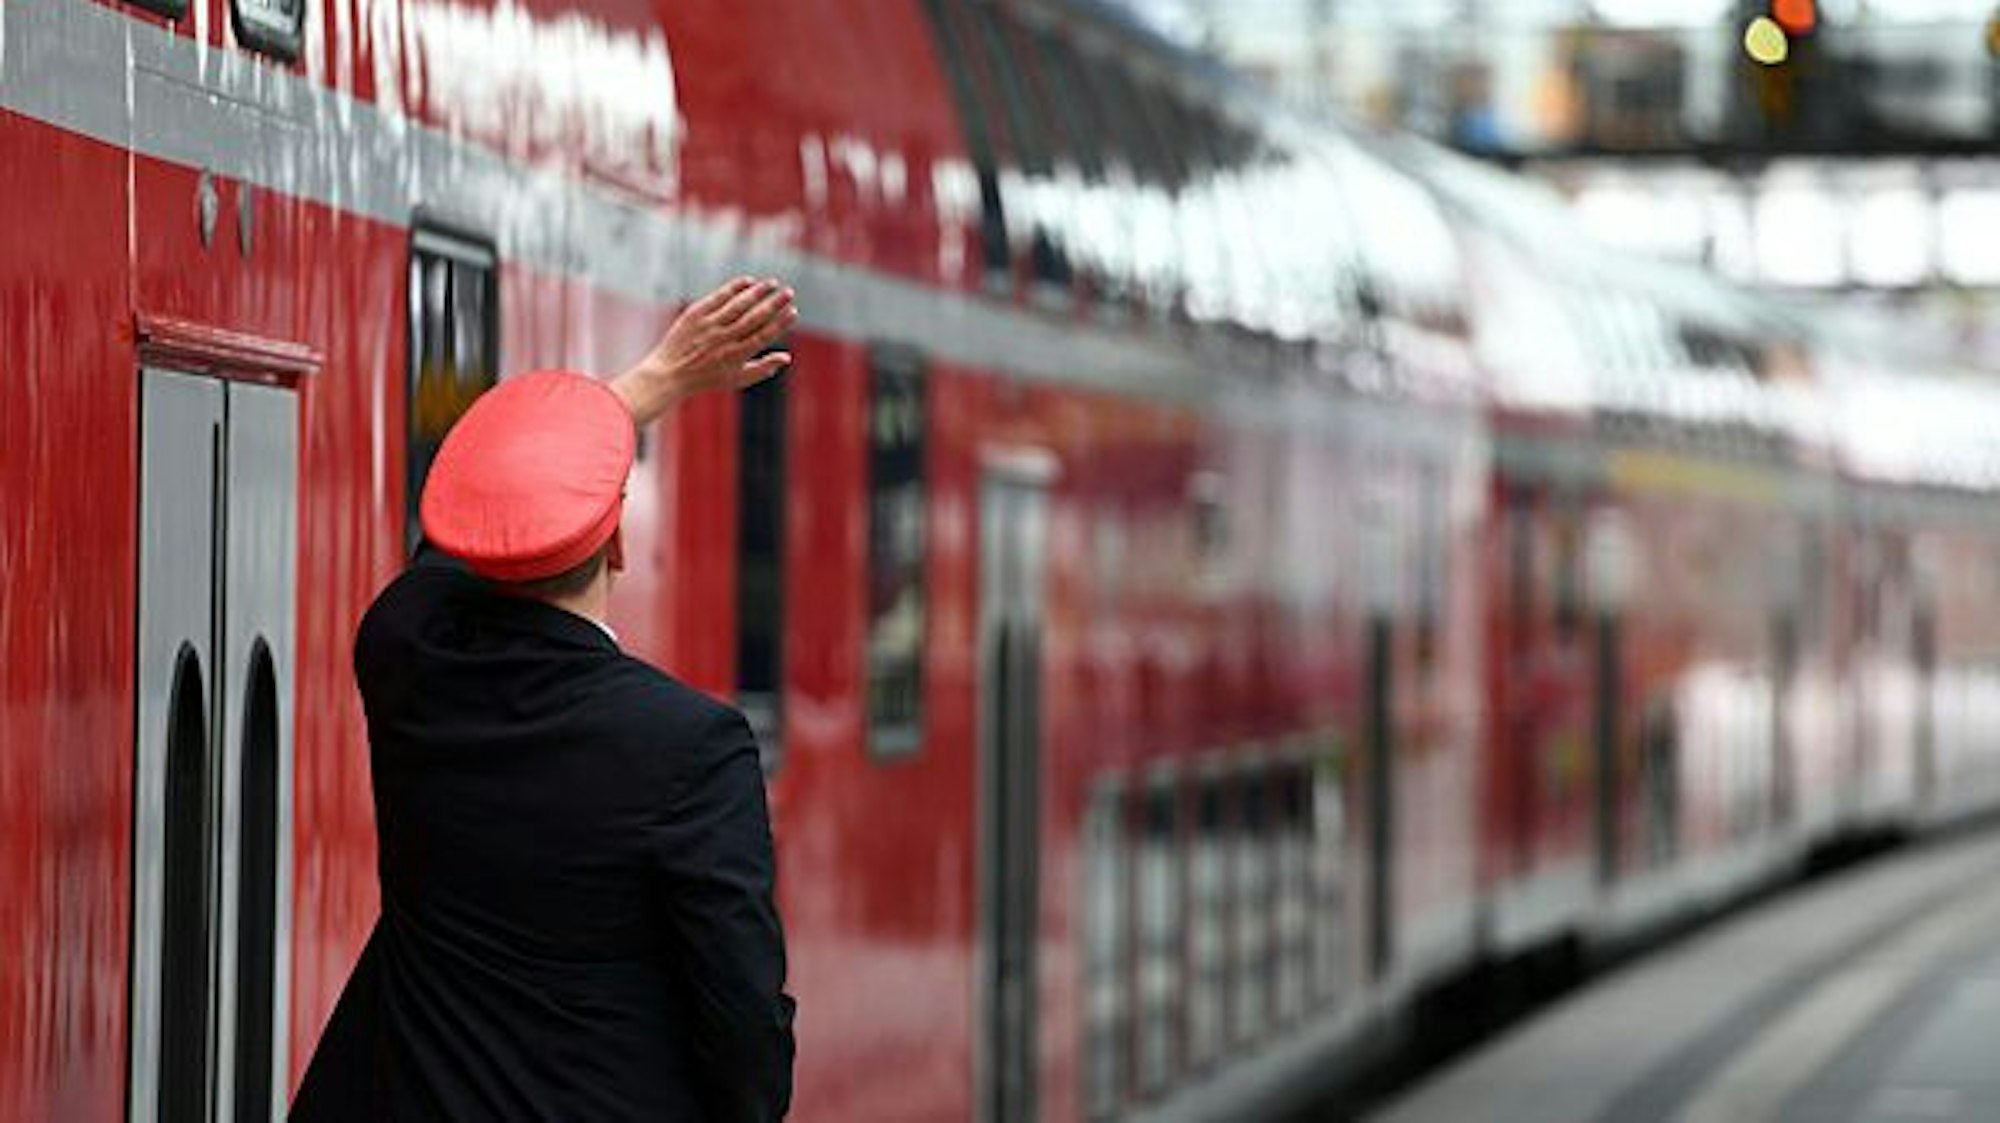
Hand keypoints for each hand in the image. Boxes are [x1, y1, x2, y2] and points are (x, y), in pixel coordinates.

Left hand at [612, 277, 797, 425]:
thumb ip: (763, 368)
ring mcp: (709, 325)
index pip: (764, 335)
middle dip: (774, 303)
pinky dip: (734, 288)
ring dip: (757, 292)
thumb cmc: (707, 378)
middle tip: (789, 292)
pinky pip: (718, 297)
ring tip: (772, 283)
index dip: (781, 323)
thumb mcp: (737, 379)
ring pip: (738, 304)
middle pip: (755, 317)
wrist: (670, 374)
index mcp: (736, 355)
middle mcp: (724, 339)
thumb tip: (787, 357)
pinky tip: (748, 281)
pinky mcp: (695, 314)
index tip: (793, 311)